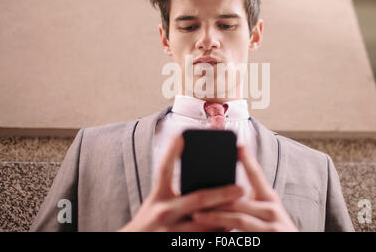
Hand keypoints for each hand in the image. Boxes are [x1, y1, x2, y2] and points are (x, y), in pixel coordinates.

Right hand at [119, 135, 244, 231]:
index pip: (164, 170)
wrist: (134, 245)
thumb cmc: (150, 221)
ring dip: (224, 216)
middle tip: (242, 188)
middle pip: (198, 199)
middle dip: (222, 193)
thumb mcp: (156, 202)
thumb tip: (203, 179)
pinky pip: (202, 238)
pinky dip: (217, 232)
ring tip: (241, 209)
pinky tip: (229, 227)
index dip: (172, 152)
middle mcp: (163, 212)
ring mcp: (170, 231)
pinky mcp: (176, 243)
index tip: (181, 135)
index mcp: (158, 196)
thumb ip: (173, 191)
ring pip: (205, 222)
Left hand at [192, 146, 298, 231]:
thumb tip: (227, 193)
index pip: (257, 174)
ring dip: (215, 216)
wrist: (293, 249)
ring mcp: (273, 225)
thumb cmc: (276, 232)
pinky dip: (225, 231)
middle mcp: (273, 209)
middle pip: (239, 197)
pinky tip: (213, 232)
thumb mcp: (268, 214)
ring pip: (238, 216)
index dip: (247, 159)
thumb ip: (251, 204)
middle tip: (196, 192)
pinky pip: (241, 231)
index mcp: (270, 200)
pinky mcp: (269, 237)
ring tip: (196, 215)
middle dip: (217, 196)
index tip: (238, 144)